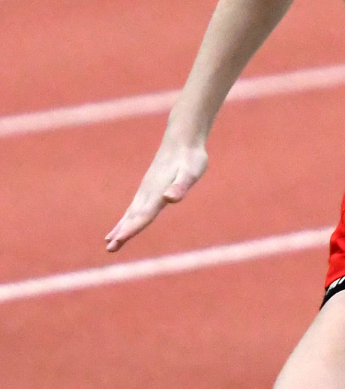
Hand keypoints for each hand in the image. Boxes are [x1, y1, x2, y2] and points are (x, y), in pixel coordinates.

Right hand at [105, 137, 208, 251]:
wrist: (183, 139)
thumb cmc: (190, 158)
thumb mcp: (191, 173)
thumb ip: (180, 186)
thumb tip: (169, 198)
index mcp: (157, 193)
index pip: (143, 216)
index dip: (131, 229)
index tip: (118, 241)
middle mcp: (148, 193)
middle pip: (133, 217)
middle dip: (122, 233)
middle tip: (110, 249)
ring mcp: (146, 190)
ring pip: (131, 213)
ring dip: (120, 228)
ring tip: (109, 242)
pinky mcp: (149, 188)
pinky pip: (134, 207)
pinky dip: (127, 219)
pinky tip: (123, 224)